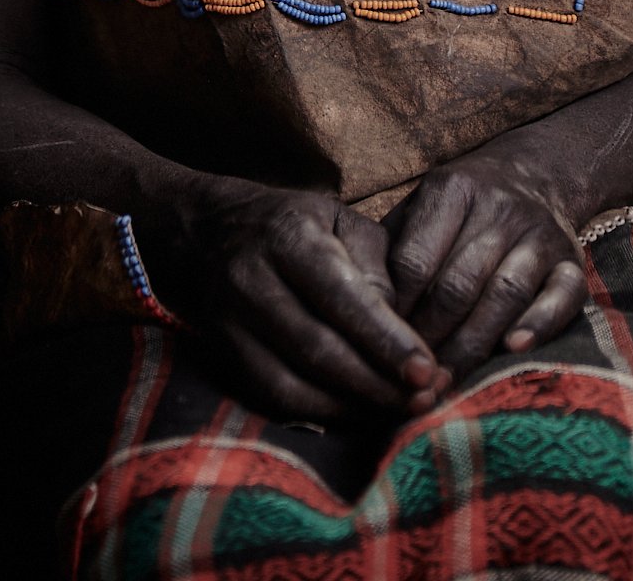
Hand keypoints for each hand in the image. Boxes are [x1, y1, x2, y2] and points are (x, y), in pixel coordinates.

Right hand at [143, 175, 451, 425]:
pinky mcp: (223, 355)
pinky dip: (321, 412)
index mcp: (289, 237)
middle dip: (378, 383)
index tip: (427, 369)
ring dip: (354, 406)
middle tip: (427, 398)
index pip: (342, 296)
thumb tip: (402, 326)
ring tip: (401, 409)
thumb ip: (376, 263)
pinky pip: (274, 397)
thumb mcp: (337, 219)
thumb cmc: (292, 225)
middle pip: (319, 348)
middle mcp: (252, 280)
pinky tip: (358, 411)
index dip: (385, 339)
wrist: (205, 231)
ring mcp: (230, 322)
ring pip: (295, 382)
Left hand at [383, 148, 587, 383]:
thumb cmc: (458, 208)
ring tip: (447, 383)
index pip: (416, 260)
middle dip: (430, 337)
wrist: (534, 173)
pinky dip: (539, 323)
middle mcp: (499, 207)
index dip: (397, 310)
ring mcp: (540, 233)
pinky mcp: (573, 259)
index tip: (382, 345)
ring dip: (473, 345)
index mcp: (452, 190)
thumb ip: (390, 248)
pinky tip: (513, 351)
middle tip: (410, 378)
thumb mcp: (419, 208)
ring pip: (504, 294)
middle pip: (458, 284)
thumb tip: (356, 305)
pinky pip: (562, 295)